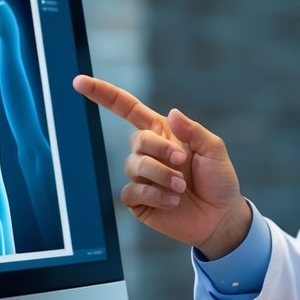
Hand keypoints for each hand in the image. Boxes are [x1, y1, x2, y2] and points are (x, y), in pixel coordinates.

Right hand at [73, 75, 250, 258]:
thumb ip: (193, 130)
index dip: (102, 94)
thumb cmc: (219, 180)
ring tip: (182, 188)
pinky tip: (172, 201)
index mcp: (162, 133)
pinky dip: (154, 195)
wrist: (221, 217)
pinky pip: (132, 192)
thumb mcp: (214, 149)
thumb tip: (171, 113)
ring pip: (134, 166)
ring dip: (160, 175)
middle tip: (183, 163)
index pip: (126, 109)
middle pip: (137, 141)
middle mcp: (149, 153)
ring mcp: (141, 178)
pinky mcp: (139, 201)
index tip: (78, 82)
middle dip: (160, 151)